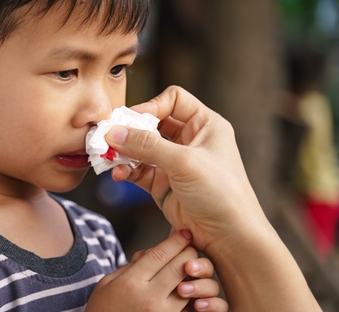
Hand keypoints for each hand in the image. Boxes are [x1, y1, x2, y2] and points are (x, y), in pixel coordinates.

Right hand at [86, 230, 227, 311]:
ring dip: (194, 275)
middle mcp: (149, 298)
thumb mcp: (108, 282)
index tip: (184, 233)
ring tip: (193, 267)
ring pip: (188, 287)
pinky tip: (190, 288)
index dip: (175, 241)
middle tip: (192, 245)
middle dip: (188, 253)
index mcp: (132, 282)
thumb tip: (151, 253)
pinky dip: (193, 296)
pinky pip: (188, 308)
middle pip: (178, 267)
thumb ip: (130, 266)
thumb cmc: (103, 308)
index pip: (159, 255)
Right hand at [106, 86, 265, 253]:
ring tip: (109, 158)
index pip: (173, 100)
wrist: (229, 238)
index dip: (151, 106)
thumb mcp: (184, 162)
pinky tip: (117, 174)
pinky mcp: (162, 184)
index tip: (130, 119)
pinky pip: (137, 170)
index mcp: (206, 125)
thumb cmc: (221, 194)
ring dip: (123, 152)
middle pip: (152, 123)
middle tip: (109, 136)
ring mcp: (175, 163)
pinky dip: (125, 170)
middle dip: (130, 130)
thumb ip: (147, 145)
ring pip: (141, 148)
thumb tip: (114, 132)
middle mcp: (190, 140)